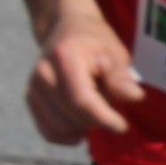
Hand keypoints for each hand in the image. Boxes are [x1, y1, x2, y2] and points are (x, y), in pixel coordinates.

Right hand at [27, 15, 140, 143]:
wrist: (65, 30)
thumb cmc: (95, 42)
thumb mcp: (115, 52)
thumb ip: (122, 76)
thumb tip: (135, 96)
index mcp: (64, 57)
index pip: (81, 99)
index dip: (103, 118)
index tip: (122, 126)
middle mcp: (43, 73)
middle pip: (72, 116)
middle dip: (96, 119)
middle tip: (107, 100)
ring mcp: (33, 88)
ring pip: (61, 128)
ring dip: (83, 126)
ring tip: (93, 105)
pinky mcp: (30, 100)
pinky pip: (50, 132)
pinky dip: (68, 135)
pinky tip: (80, 123)